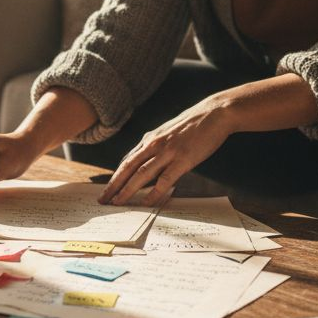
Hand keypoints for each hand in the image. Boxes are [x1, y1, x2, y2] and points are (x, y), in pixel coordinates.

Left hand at [99, 98, 231, 207]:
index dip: (116, 176)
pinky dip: (154, 193)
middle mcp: (154, 144)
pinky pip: (164, 180)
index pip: (127, 161)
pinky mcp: (182, 159)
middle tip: (103, 200)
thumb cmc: (194, 124)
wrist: (214, 114)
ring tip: (117, 203)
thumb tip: (150, 162)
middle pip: (128, 168)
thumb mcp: (169, 133)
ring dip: (127, 190)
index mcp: (150, 139)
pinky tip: (146, 203)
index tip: (107, 189)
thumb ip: (158, 147)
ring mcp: (168, 152)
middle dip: (114, 186)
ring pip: (141, 174)